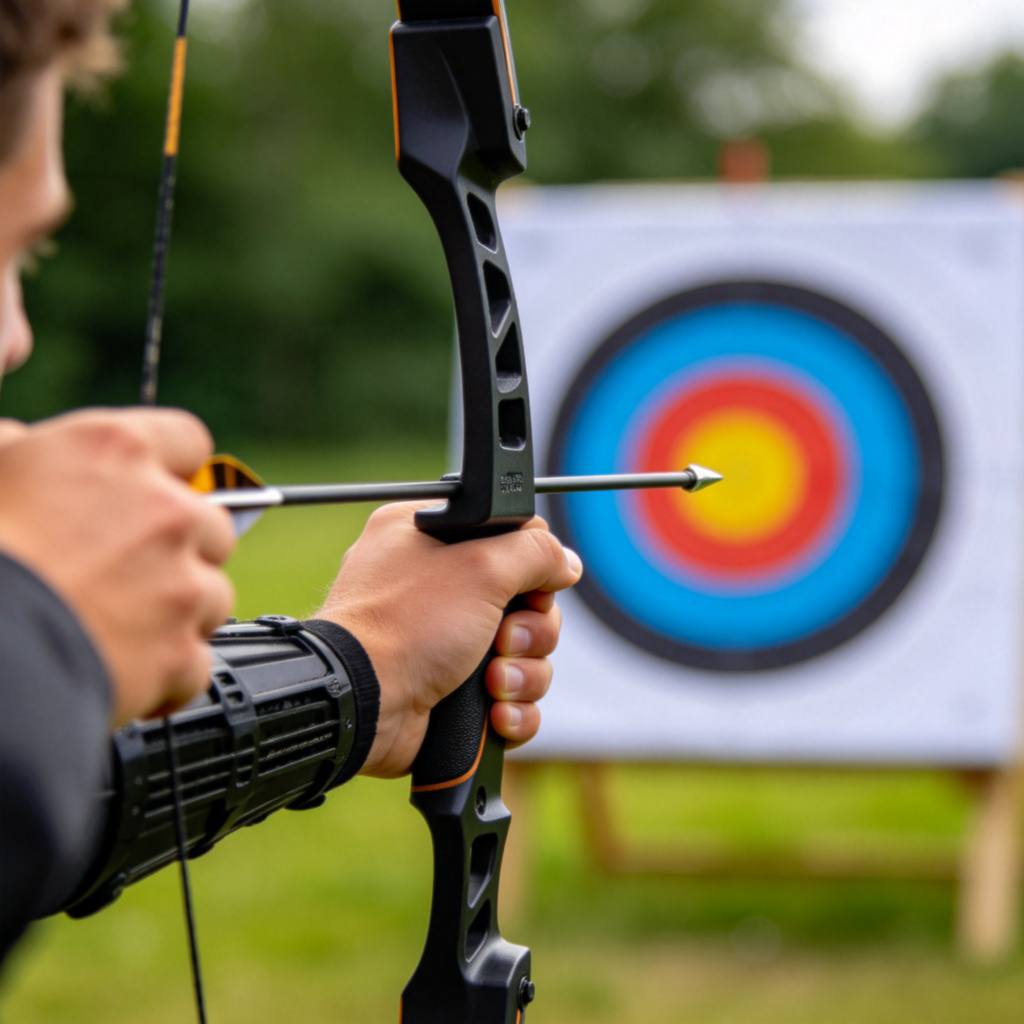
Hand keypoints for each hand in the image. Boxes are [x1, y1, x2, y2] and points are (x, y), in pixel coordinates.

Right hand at [0, 408, 235, 724]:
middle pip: (211, 525)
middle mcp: (165, 510)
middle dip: (179, 549)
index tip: (151, 492)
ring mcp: (182, 583)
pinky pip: (194, 662)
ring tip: (119, 624)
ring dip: (179, 611)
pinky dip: (166, 672)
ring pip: (213, 595)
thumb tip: (25, 444)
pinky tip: (123, 668)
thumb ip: (23, 449)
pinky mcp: (180, 651)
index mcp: (116, 451)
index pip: (185, 440)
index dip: (169, 470)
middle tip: (125, 571)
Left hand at [313, 502, 582, 777]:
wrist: (364, 704)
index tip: (531, 589)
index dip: (533, 568)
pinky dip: (512, 710)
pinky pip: (511, 699)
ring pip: (524, 655)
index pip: (511, 541)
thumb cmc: (405, 626)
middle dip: (531, 632)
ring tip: (493, 685)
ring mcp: (443, 641)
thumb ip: (535, 553)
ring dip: (522, 675)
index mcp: (432, 539)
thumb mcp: (480, 567)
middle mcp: (436, 585)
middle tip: (505, 641)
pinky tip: (494, 713)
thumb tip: (566, 562)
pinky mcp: (451, 691)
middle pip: (527, 603)